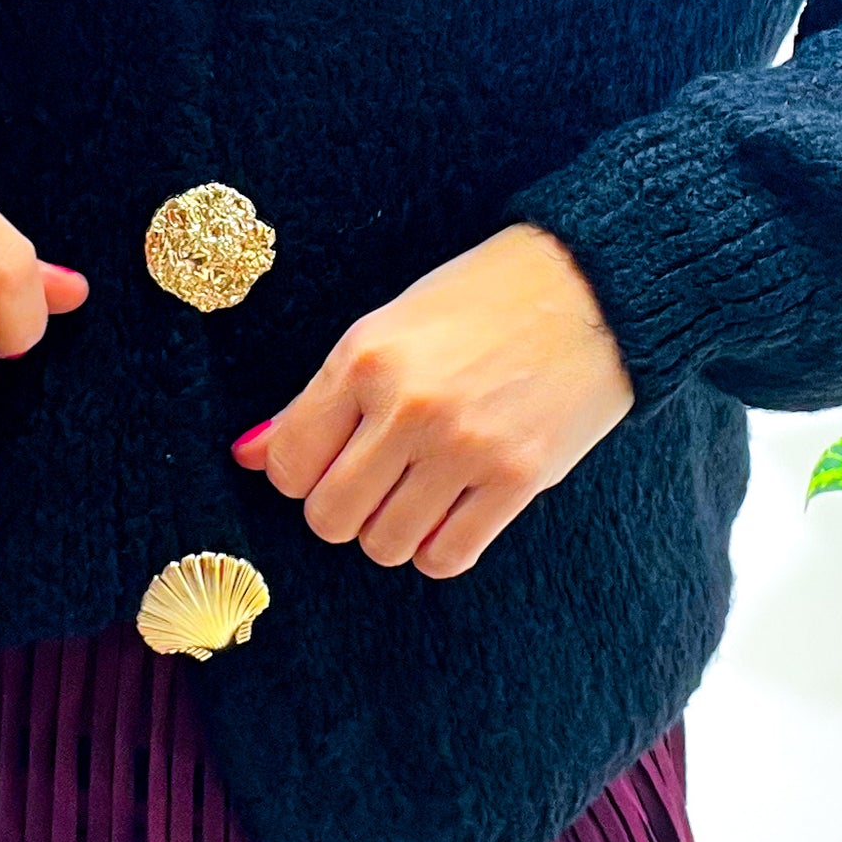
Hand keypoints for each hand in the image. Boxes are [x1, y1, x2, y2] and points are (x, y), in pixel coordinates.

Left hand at [231, 222, 632, 578]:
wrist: (593, 285)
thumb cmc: (482, 299)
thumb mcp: (388, 327)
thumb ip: (320, 397)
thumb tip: (248, 456)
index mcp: (364, 358)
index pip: (289, 464)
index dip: (300, 474)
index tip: (329, 460)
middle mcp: (407, 406)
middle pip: (330, 517)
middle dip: (342, 510)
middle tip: (373, 481)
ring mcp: (464, 447)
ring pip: (384, 545)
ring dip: (391, 531)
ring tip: (416, 492)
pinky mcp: (518, 479)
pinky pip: (446, 557)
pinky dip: (438, 548)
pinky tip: (452, 513)